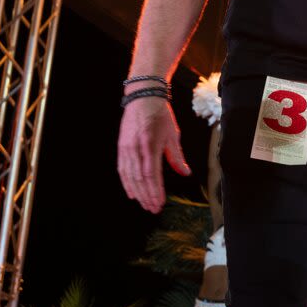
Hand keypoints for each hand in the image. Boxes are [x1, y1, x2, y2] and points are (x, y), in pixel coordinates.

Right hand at [117, 96, 188, 213]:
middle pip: (140, 179)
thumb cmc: (160, 115)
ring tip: (144, 204)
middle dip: (147, 196)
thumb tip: (185, 173)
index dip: (155, 191)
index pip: (152, 175)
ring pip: (130, 177)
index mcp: (150, 145)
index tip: (159, 203)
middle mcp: (136, 149)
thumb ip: (177, 157)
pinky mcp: (121, 147)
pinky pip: (123, 169)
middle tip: (153, 209)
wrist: (143, 98)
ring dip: (137, 192)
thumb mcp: (172, 135)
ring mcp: (126, 148)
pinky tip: (132, 193)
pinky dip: (127, 183)